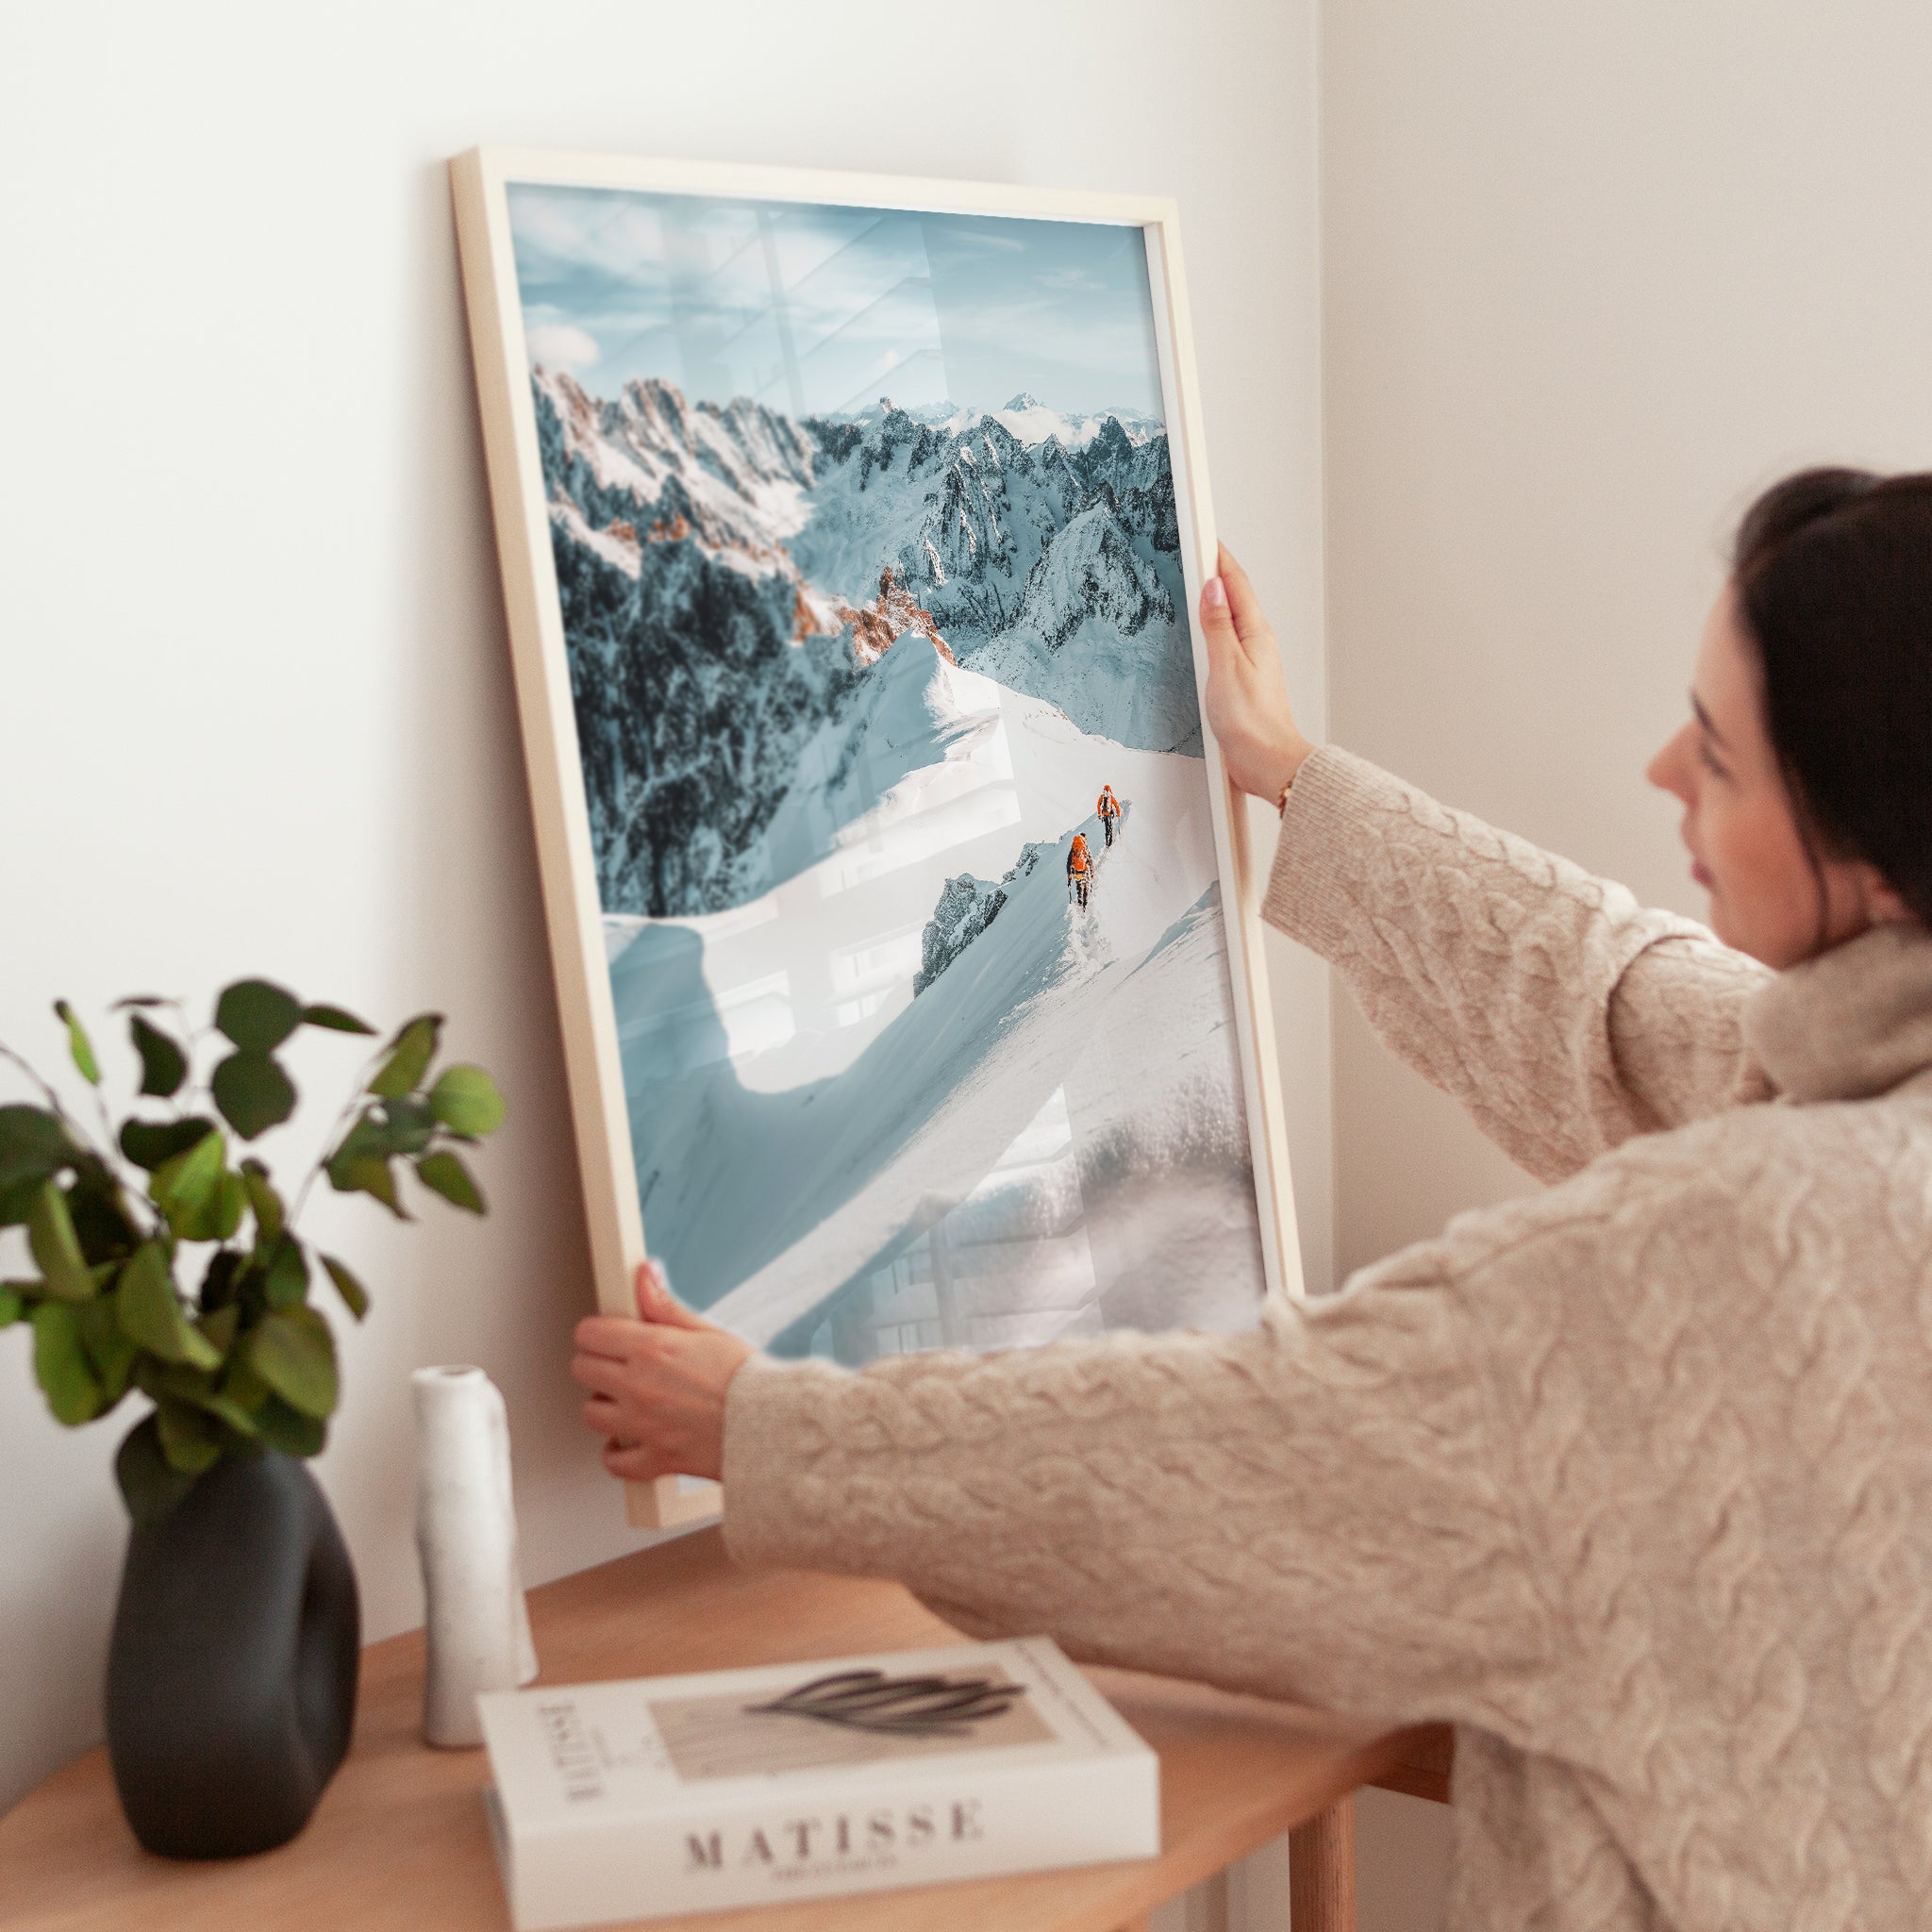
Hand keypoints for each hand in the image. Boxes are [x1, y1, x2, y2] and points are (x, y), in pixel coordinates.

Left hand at [571, 1261, 754, 1483]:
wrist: (773, 1425)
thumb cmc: (747, 1379)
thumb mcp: (707, 1331)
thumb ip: (665, 1306)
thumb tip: (645, 1275)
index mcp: (652, 1349)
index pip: (590, 1333)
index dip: (597, 1331)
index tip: (607, 1335)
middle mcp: (640, 1386)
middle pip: (582, 1369)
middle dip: (596, 1363)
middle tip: (617, 1364)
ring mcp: (643, 1425)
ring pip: (591, 1414)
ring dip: (604, 1406)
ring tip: (626, 1400)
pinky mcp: (655, 1457)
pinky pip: (614, 1462)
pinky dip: (616, 1453)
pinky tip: (628, 1440)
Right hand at [1199, 544, 1314, 801]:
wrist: (1268, 762)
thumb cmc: (1252, 722)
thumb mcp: (1226, 667)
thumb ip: (1218, 626)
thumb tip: (1212, 588)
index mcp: (1255, 634)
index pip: (1235, 583)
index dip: (1219, 557)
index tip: (1204, 535)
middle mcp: (1256, 643)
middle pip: (1234, 597)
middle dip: (1215, 571)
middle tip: (1195, 549)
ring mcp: (1250, 661)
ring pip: (1230, 619)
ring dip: (1213, 599)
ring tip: (1194, 581)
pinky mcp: (1242, 680)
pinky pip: (1225, 642)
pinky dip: (1211, 628)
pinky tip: (1201, 632)